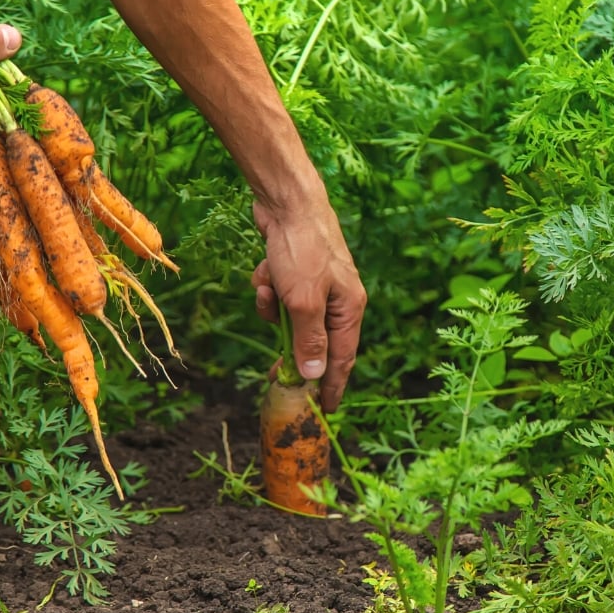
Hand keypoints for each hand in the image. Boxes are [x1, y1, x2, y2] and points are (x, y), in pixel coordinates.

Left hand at [252, 200, 365, 412]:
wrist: (287, 201)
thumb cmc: (303, 249)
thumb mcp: (303, 302)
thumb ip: (309, 341)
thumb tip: (316, 376)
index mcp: (349, 308)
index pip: (343, 358)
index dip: (333, 386)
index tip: (324, 411)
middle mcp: (338, 299)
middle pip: (314, 340)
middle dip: (291, 349)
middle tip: (275, 374)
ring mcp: (317, 285)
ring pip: (290, 317)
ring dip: (272, 309)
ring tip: (267, 289)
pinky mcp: (297, 273)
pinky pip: (279, 296)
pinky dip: (268, 288)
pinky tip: (264, 270)